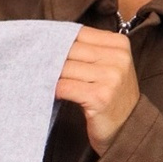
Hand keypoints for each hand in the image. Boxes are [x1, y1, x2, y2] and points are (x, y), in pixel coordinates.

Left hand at [56, 26, 140, 155]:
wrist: (127, 128)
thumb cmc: (111, 96)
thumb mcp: (107, 66)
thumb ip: (87, 51)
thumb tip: (50, 41)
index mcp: (119, 44)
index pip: (79, 33)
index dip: (58, 41)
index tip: (43, 49)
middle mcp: (117, 58)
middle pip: (70, 49)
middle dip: (51, 59)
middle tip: (35, 66)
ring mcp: (111, 77)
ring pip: (65, 68)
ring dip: (50, 76)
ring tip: (45, 81)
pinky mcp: (100, 96)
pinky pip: (65, 87)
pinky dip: (55, 90)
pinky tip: (54, 94)